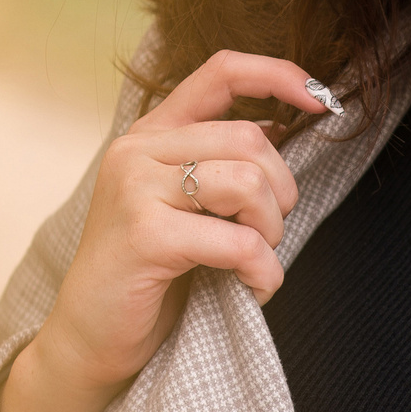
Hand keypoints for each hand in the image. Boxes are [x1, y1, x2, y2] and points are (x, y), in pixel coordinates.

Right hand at [0, 49, 331, 411]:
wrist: (88, 341)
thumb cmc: (147, 275)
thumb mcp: (182, 204)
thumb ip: (216, 162)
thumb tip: (283, 126)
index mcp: (150, 134)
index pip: (221, 71)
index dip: (279, 76)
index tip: (322, 102)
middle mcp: (137, 149)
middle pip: (250, 138)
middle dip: (282, 190)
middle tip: (268, 232)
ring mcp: (135, 189)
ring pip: (247, 182)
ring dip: (271, 229)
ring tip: (256, 259)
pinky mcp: (145, 236)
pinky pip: (238, 242)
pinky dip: (263, 271)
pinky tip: (254, 289)